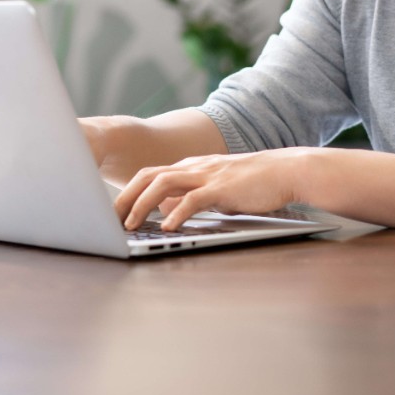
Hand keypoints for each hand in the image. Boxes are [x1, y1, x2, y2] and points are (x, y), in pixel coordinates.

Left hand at [115, 148, 313, 230]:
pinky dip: (177, 213)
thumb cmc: (254, 183)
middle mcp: (194, 167)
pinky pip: (193, 199)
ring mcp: (208, 175)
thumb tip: (167, 212)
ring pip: (164, 183)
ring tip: (131, 225)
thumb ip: (191, 196)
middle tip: (109, 219)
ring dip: (143, 205)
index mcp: (191, 167)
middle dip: (125, 197)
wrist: (286, 171)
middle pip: (149, 175)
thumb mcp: (216, 188)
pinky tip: (168, 227)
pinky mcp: (223, 187)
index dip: (129, 192)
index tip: (114, 211)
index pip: (150, 174)